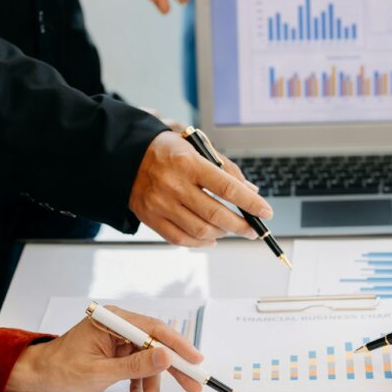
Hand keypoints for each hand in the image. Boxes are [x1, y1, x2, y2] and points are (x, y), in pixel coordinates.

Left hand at [7, 306, 203, 391]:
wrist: (39, 377)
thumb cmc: (60, 370)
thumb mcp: (100, 372)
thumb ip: (135, 365)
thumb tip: (165, 355)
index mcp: (114, 321)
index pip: (154, 330)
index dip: (178, 345)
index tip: (194, 360)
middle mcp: (119, 327)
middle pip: (156, 346)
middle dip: (172, 369)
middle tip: (192, 385)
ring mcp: (119, 340)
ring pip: (148, 362)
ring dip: (150, 387)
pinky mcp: (118, 353)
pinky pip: (137, 369)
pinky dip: (137, 386)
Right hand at [129, 132, 271, 247]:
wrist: (125, 156)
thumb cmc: (167, 151)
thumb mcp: (197, 148)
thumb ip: (225, 169)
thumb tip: (251, 191)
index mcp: (189, 163)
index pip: (228, 188)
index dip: (251, 203)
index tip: (266, 212)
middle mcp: (174, 185)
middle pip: (216, 215)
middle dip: (241, 226)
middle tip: (253, 230)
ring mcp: (161, 204)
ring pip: (200, 230)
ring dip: (223, 234)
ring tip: (231, 230)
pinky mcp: (150, 218)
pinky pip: (180, 239)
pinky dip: (200, 243)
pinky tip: (211, 239)